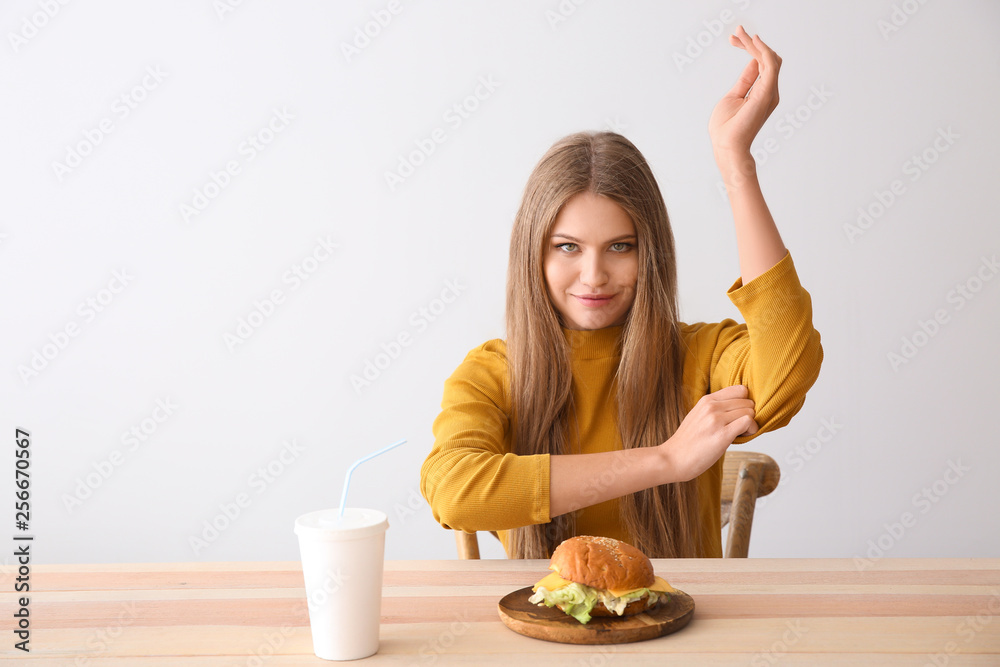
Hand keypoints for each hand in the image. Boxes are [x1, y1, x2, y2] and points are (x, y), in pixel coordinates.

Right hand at [658, 385, 757, 481]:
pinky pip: (748, 422)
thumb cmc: (687, 442)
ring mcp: (716, 420)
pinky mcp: (722, 435)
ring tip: (740, 433)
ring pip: (749, 411)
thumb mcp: (697, 415)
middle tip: (740, 427)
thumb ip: (714, 408)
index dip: (744, 402)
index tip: (739, 413)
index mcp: (706, 400)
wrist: (673, 458)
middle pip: (747, 401)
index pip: (740, 390)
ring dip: (750, 423)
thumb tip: (737, 408)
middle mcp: (711, 406)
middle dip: (748, 414)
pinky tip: (742, 437)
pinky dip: (751, 429)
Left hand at [708, 26, 781, 158]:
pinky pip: (770, 65)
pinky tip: (753, 41)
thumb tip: (751, 63)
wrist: (727, 146)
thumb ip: (745, 80)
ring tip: (739, 33)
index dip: (749, 48)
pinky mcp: (766, 92)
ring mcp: (770, 91)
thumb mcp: (733, 96)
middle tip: (736, 33)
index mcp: (762, 92)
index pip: (761, 63)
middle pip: (766, 58)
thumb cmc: (727, 128)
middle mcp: (769, 90)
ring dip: (754, 43)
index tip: (733, 39)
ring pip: (768, 58)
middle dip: (750, 43)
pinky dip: (763, 50)